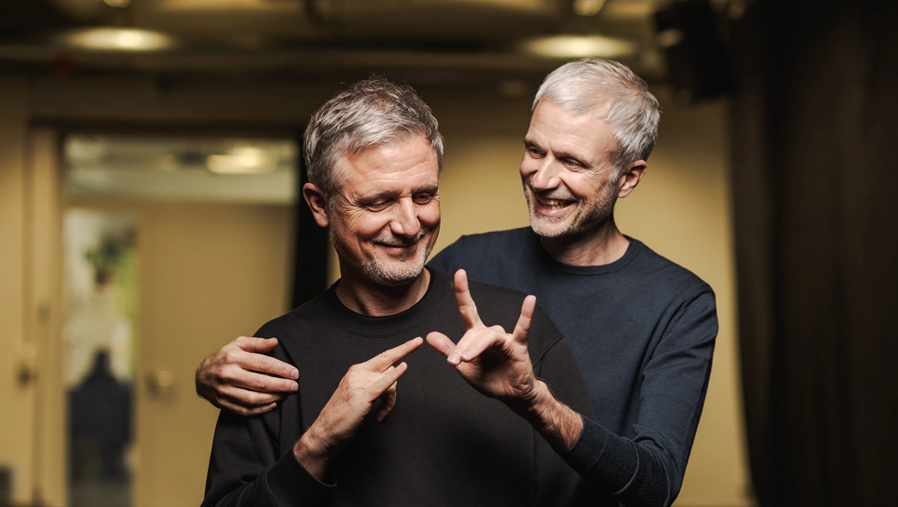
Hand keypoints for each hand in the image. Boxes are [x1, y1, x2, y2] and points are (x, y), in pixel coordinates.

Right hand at [195, 336, 298, 415]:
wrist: (201, 375)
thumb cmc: (224, 358)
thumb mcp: (238, 344)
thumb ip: (257, 343)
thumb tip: (275, 342)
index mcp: (234, 358)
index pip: (263, 364)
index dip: (281, 369)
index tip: (295, 373)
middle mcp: (229, 374)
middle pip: (260, 383)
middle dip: (281, 385)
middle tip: (294, 386)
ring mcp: (225, 391)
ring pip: (253, 399)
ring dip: (273, 398)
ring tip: (285, 395)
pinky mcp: (223, 403)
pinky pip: (245, 410)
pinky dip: (261, 409)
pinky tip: (272, 404)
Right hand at [295, 337, 422, 479]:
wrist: (326, 432)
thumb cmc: (343, 416)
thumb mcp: (360, 395)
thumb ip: (375, 384)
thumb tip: (392, 381)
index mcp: (357, 371)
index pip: (382, 357)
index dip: (399, 349)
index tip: (413, 342)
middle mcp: (357, 373)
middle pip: (388, 363)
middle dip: (405, 349)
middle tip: (418, 341)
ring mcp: (358, 383)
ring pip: (390, 383)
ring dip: (391, 402)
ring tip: (382, 414)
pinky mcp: (362, 396)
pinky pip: (382, 384)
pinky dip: (394, 376)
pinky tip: (403, 367)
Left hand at [427, 270, 583, 449]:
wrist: (511, 395)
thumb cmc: (488, 379)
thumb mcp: (464, 367)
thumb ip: (448, 350)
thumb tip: (429, 335)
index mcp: (476, 336)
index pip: (467, 309)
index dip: (463, 291)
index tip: (460, 272)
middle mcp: (490, 333)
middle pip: (474, 330)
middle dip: (464, 345)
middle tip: (455, 361)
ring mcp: (505, 339)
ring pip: (489, 336)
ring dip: (476, 347)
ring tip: (465, 359)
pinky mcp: (518, 347)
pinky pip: (522, 329)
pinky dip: (526, 315)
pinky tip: (529, 300)